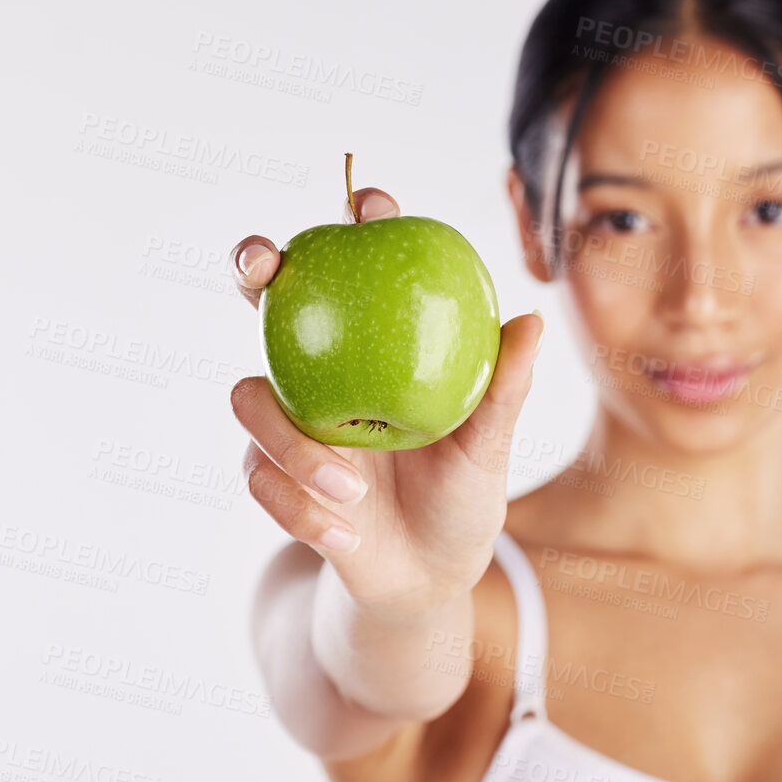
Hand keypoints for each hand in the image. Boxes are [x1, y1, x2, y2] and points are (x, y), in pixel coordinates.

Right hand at [229, 187, 544, 616]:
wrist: (428, 576)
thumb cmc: (464, 495)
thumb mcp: (490, 446)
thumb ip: (504, 388)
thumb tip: (530, 319)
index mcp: (376, 347)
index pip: (357, 268)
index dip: (352, 222)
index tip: (369, 205)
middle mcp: (324, 371)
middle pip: (269, 298)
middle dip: (253, 266)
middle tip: (261, 267)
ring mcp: (290, 420)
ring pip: (251, 400)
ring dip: (294, 447)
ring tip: (350, 491)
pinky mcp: (272, 475)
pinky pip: (261, 478)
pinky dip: (301, 509)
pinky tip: (342, 533)